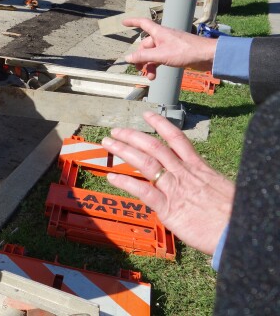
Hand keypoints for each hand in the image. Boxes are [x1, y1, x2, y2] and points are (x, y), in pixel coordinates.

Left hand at [101, 111, 233, 254]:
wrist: (238, 232)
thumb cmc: (235, 215)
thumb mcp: (222, 189)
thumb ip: (205, 182)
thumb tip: (198, 183)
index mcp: (198, 167)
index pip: (177, 139)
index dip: (160, 124)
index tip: (147, 114)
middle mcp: (184, 174)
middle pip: (154, 147)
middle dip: (133, 136)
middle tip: (116, 131)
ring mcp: (175, 189)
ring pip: (146, 163)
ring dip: (124, 151)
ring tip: (108, 143)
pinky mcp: (169, 208)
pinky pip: (143, 191)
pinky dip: (126, 183)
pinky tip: (111, 178)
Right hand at [122, 17, 217, 78]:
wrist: (208, 56)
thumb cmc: (186, 51)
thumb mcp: (161, 55)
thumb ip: (143, 56)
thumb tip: (128, 58)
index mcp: (159, 33)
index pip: (143, 23)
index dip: (133, 22)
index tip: (124, 22)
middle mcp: (163, 37)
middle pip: (146, 45)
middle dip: (141, 58)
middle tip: (139, 70)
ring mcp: (169, 45)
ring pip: (153, 54)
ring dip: (149, 65)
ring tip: (151, 76)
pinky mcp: (176, 53)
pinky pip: (161, 58)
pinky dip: (157, 66)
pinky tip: (157, 74)